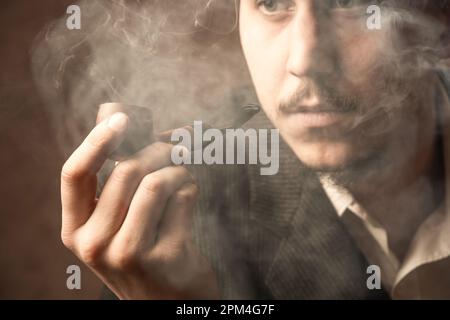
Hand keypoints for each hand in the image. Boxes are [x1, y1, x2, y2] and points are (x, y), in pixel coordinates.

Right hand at [60, 112, 219, 298]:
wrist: (168, 301)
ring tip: (184, 175)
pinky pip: (182, 199)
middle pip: (125, 172)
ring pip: (156, 183)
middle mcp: (95, 244)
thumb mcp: (114, 228)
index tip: (121, 119)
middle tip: (174, 148)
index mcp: (76, 231)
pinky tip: (190, 196)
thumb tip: (125, 127)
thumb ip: (115, 188)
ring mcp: (128, 254)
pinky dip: (191, 188)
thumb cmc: (142, 255)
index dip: (96, 140)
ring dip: (178, 170)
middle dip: (157, 151)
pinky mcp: (165, 257)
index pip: (74, 174)